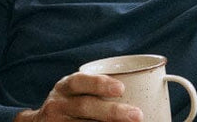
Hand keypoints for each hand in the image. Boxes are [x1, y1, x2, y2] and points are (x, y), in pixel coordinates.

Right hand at [14, 72, 141, 121]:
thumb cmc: (68, 103)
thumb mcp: (74, 91)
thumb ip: (95, 89)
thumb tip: (138, 87)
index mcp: (64, 87)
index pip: (79, 82)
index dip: (99, 83)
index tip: (121, 88)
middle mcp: (59, 105)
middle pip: (84, 107)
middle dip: (112, 111)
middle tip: (137, 115)